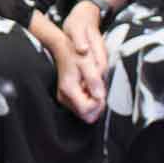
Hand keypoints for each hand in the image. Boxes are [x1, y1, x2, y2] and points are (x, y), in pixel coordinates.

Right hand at [51, 5, 107, 123]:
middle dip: (96, 104)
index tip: (101, 91)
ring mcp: (64, 97)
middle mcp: (64, 96)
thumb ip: (94, 81)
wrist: (62, 47)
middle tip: (99, 89)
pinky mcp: (66, 96)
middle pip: (86, 115)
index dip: (98, 103)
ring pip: (84, 112)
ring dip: (93, 102)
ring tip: (94, 86)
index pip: (87, 110)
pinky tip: (90, 88)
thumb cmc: (74, 53)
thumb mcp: (88, 63)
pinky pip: (81, 106)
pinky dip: (89, 99)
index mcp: (69, 89)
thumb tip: (100, 96)